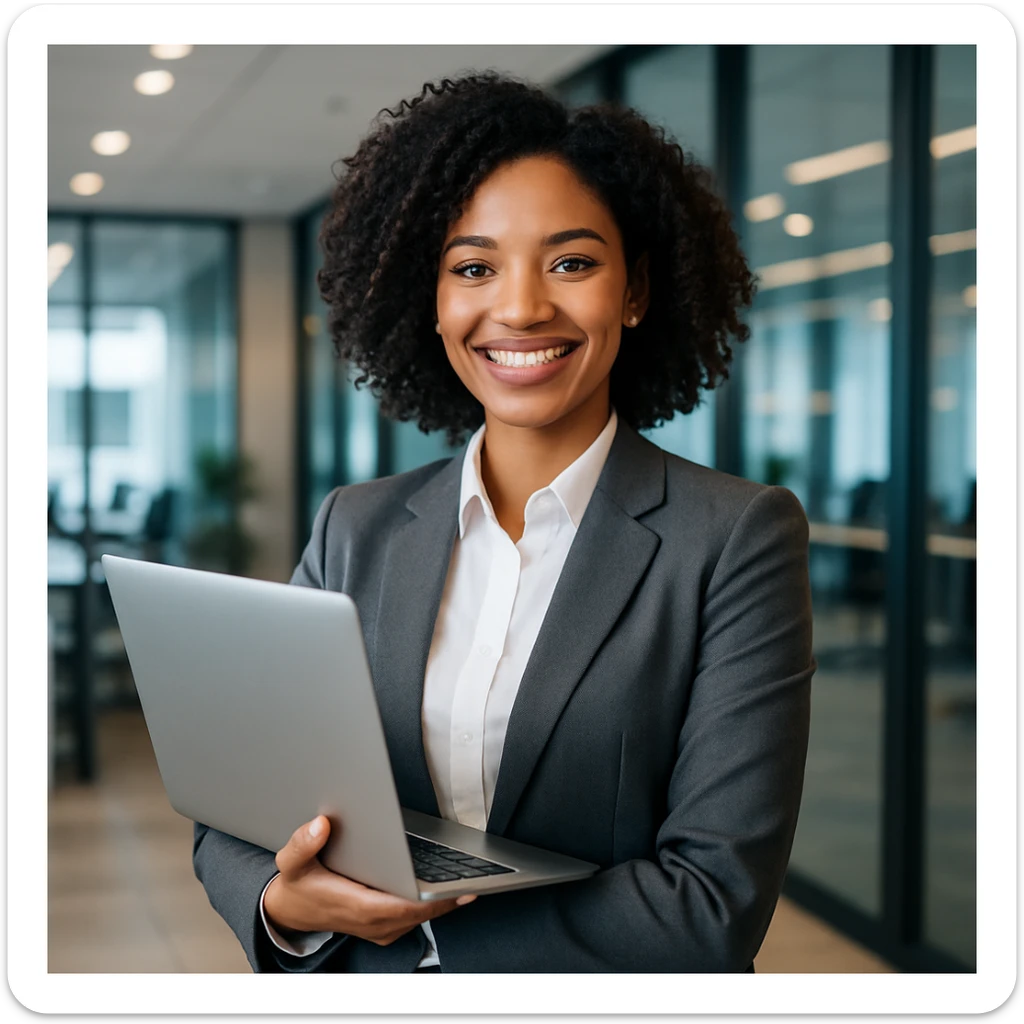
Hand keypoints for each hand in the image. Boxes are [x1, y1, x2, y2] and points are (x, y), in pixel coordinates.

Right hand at [263, 815, 475, 945]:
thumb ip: (303, 843)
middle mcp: (370, 922)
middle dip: (445, 900)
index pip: (400, 908)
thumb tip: (321, 825)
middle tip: (471, 883)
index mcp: (355, 906)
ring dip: (440, 904)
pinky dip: (429, 906)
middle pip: (417, 915)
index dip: (431, 902)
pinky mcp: (383, 927)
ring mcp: (378, 928)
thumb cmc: (298, 886)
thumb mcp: (291, 862)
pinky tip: (444, 890)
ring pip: (418, 919)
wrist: (291, 911)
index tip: (454, 890)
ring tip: (464, 885)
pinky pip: (413, 920)